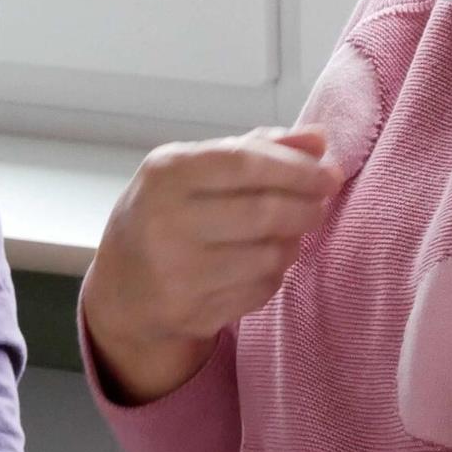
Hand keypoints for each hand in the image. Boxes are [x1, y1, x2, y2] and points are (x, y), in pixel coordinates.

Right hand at [80, 126, 340, 405]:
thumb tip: (319, 138)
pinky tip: (264, 262)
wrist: (122, 285)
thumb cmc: (167, 211)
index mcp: (165, 173)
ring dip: (293, 242)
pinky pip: (260, 291)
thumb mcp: (195, 169)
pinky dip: (275, 275)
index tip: (328, 174)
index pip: (245, 163)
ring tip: (289, 232)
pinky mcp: (191, 313)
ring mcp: (176, 273)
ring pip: (269, 256)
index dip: (297, 168)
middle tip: (319, 205)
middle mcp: (165, 222)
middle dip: (306, 207)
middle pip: (264, 212)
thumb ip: (257, 148)